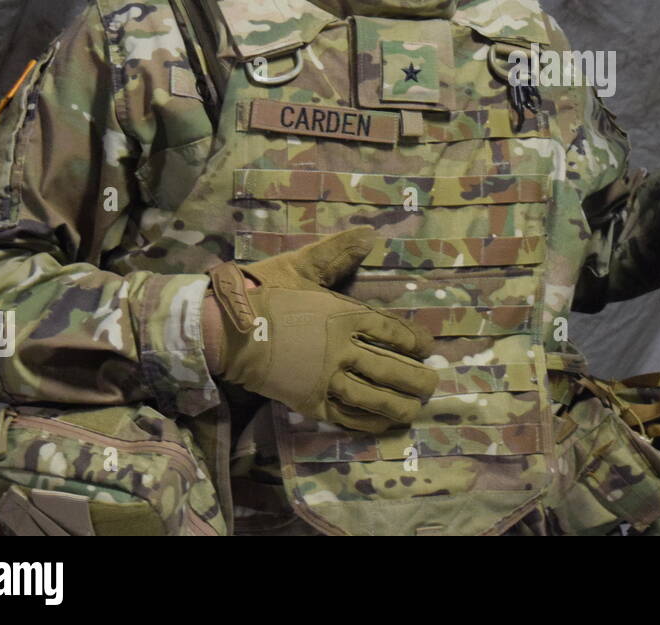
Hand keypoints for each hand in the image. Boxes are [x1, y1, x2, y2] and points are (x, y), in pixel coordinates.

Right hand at [205, 227, 436, 430]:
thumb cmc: (265, 294)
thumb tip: (369, 234)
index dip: (413, 341)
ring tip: (414, 409)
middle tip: (432, 384)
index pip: (390, 330)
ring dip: (398, 405)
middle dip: (416, 379)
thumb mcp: (303, 265)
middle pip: (389, 368)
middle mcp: (341, 350)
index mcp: (344, 315)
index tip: (427, 347)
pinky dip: (367, 423)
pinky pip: (345, 416)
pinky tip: (382, 425)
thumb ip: (337, 252)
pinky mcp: (309, 402)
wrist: (227, 329)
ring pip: (373, 397)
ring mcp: (326, 378)